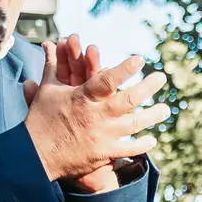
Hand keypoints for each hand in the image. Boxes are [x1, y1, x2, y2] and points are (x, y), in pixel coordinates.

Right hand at [26, 44, 169, 184]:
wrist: (35, 156)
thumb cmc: (40, 119)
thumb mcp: (47, 90)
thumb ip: (53, 66)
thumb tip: (49, 44)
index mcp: (82, 97)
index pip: (106, 80)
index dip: (124, 69)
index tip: (140, 59)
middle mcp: (95, 116)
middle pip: (128, 100)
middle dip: (148, 87)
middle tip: (161, 78)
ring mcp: (101, 136)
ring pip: (134, 124)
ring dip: (152, 116)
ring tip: (165, 109)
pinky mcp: (103, 154)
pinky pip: (128, 149)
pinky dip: (142, 144)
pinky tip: (152, 139)